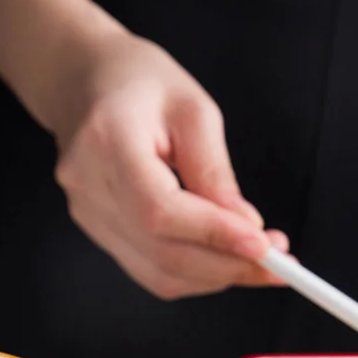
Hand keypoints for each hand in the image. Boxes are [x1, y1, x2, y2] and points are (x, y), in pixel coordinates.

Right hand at [50, 32, 287, 299]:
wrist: (80, 81)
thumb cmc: (137, 82)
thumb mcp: (192, 108)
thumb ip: (215, 171)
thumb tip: (246, 227)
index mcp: (109, 140)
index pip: (159, 209)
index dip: (213, 234)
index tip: (263, 246)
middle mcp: (89, 185)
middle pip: (160, 251)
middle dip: (226, 265)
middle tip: (277, 263)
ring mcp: (87, 213)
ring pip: (157, 273)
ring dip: (214, 276)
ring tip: (256, 261)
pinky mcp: (96, 230)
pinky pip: (148, 269)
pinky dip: (192, 273)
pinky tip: (220, 258)